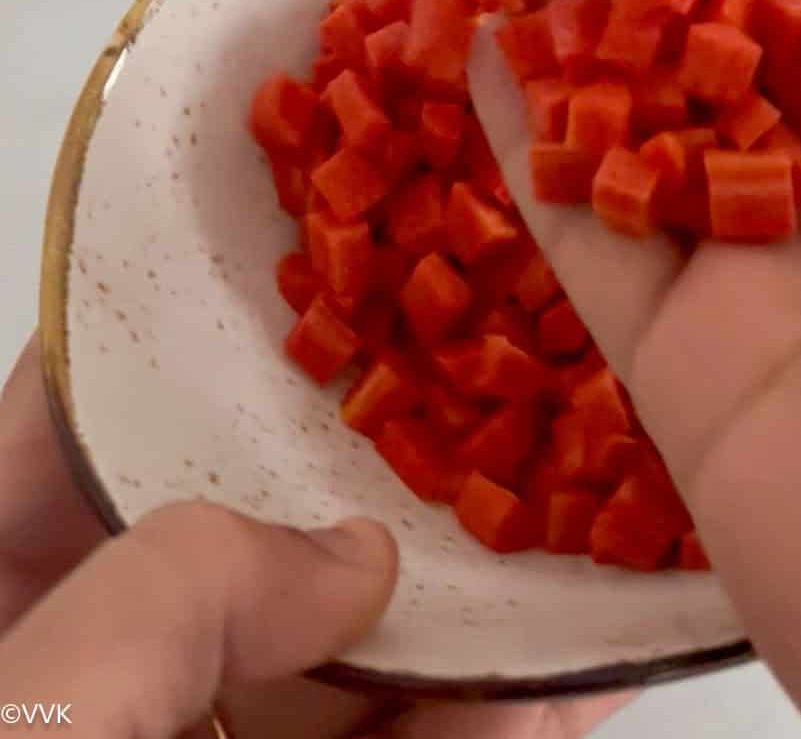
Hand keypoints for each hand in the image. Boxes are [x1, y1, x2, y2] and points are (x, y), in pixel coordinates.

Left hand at [0, 339, 627, 736]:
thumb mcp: (42, 718)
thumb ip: (180, 593)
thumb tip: (351, 558)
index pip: (79, 420)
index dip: (197, 346)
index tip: (325, 286)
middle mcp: (77, 657)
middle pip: (234, 530)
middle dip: (363, 480)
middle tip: (480, 400)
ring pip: (328, 659)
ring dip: (449, 616)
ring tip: (563, 531)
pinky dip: (475, 725)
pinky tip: (567, 688)